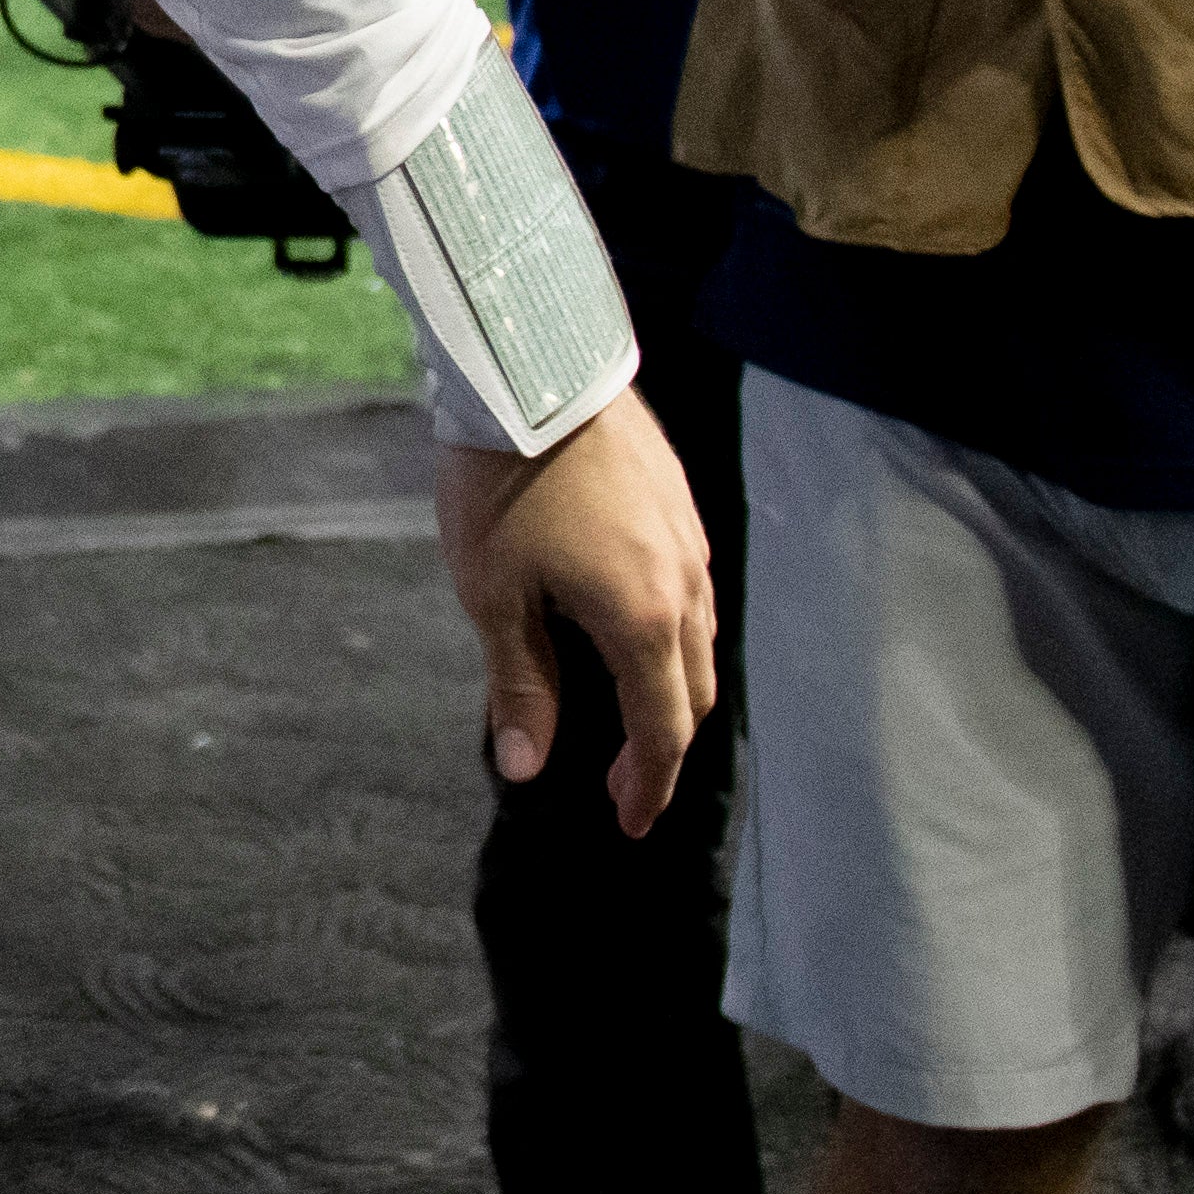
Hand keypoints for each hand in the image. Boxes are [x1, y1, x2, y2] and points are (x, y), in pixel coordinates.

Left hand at [440, 392, 722, 838]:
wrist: (533, 369)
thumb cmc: (503, 484)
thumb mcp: (493, 592)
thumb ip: (520, 683)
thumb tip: (528, 767)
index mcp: (645, 621)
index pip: (662, 729)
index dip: (648, 785)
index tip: (629, 824)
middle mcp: (687, 587)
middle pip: (693, 691)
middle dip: (663, 746)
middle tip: (625, 784)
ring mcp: (691, 540)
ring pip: (701, 639)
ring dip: (672, 689)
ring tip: (632, 714)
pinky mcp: (680, 503)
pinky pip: (693, 591)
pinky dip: (674, 635)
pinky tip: (634, 630)